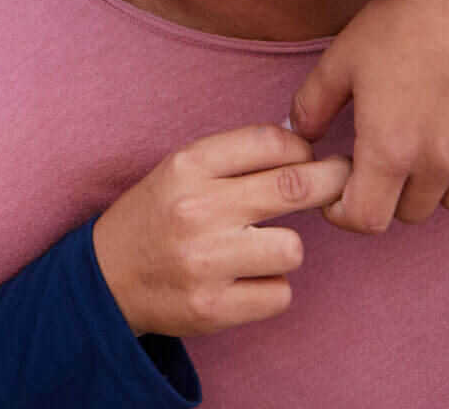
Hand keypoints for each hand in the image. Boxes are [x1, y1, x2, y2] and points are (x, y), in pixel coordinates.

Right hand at [92, 124, 350, 336]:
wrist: (105, 278)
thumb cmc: (155, 217)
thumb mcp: (179, 171)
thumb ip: (234, 159)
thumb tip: (304, 150)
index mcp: (186, 167)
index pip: (269, 141)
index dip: (303, 149)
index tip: (310, 158)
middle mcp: (196, 210)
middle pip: (295, 187)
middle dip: (332, 180)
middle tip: (342, 182)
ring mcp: (205, 262)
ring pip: (292, 248)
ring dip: (283, 249)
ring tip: (254, 250)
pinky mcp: (213, 308)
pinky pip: (279, 294)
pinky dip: (268, 288)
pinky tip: (240, 281)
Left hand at [290, 0, 448, 233]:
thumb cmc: (399, 20)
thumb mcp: (340, 60)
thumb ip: (311, 105)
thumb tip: (297, 137)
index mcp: (390, 148)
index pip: (366, 220)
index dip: (346, 212)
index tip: (341, 189)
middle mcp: (441, 160)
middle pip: (410, 212)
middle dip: (387, 193)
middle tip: (379, 157)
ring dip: (437, 186)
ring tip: (424, 147)